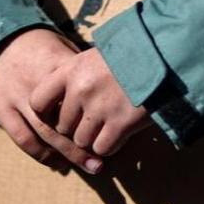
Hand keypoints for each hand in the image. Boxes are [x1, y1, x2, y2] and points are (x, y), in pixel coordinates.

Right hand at [0, 29, 104, 172]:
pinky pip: (23, 138)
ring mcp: (18, 97)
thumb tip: (112, 80)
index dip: (98, 113)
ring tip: (90, 166)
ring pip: (46, 132)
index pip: (81, 92)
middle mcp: (37, 83)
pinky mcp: (2, 109)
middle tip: (103, 160)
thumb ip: (81, 67)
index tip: (116, 128)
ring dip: (68, 154)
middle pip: (65, 119)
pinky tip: (57, 163)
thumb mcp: (62, 47)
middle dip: (85, 143)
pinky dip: (41, 154)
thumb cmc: (39, 48)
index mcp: (56, 65)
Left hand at [29, 47, 150, 156]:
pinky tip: (119, 133)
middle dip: (75, 127)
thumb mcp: (94, 57)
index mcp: (71, 70)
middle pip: (62, 126)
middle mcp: (81, 90)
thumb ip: (74, 75)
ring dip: (93, 138)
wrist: (164, 55)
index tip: (60, 113)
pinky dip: (110, 145)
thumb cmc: (129, 55)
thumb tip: (59, 100)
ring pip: (81, 141)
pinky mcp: (121, 124)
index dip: (47, 112)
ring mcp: (100, 108)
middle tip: (93, 120)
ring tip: (108, 125)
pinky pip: (102, 148)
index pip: (39, 101)